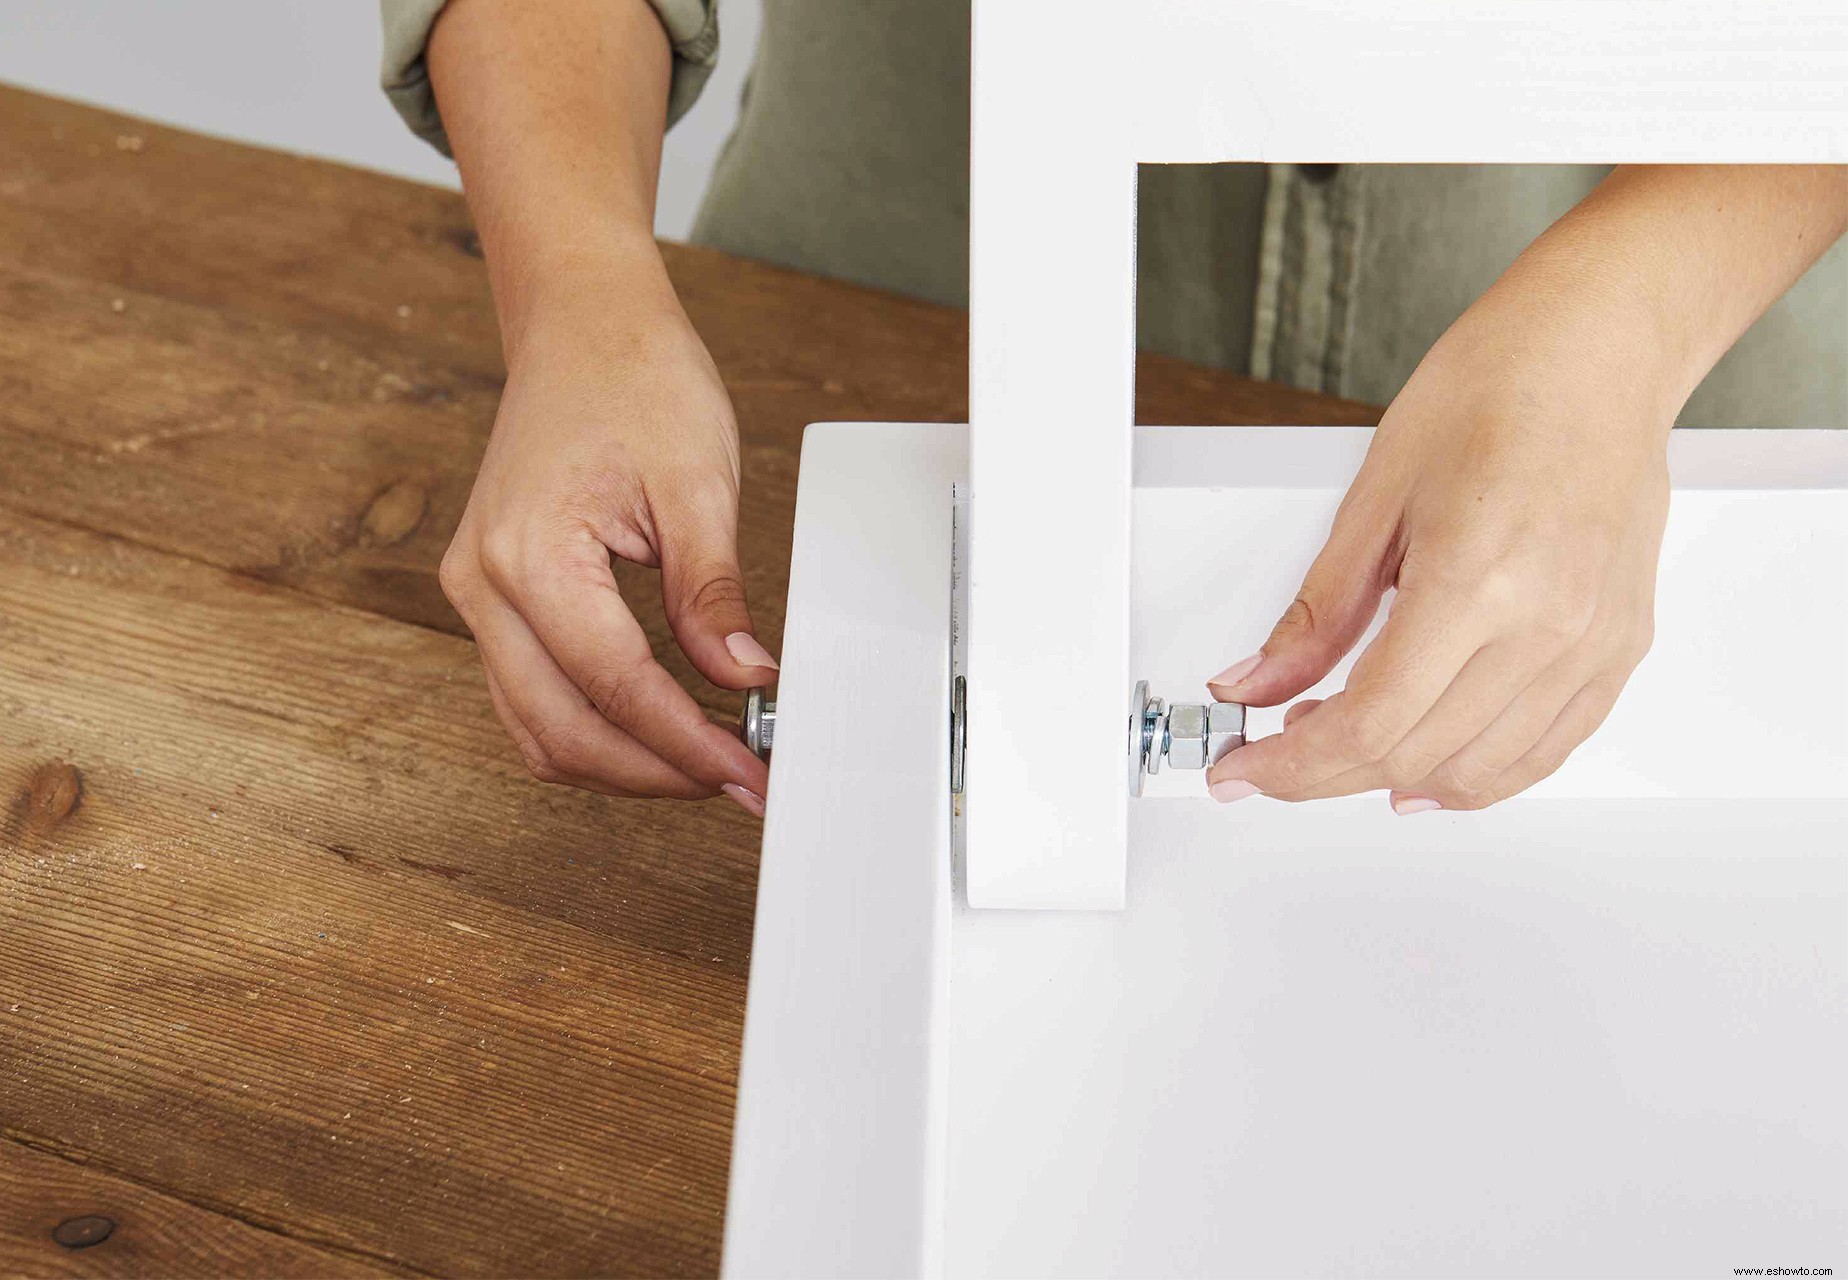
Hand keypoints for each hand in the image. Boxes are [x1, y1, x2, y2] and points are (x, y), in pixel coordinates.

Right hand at [439, 257, 774, 813]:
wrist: (582, 325)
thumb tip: (744, 679)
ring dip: (621, 762)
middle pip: (563, 730)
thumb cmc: (635, 380)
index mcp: (531, 553)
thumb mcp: (697, 482)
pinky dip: (593, 727)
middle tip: (737, 781)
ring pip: (538, 728)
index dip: (685, 743)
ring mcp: (478, 594)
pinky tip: (658, 729)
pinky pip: (532, 695)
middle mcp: (484, 584)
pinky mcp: (494, 597)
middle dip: (655, 772)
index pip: (614, 685)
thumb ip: (713, 592)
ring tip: (705, 764)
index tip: (747, 771)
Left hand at [1204, 278, 1671, 813]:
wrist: (1597, 352)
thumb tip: (1254, 682)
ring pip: (1479, 772)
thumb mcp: (1375, 495)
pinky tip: (1428, 770)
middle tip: (1274, 753)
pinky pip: (1544, 752)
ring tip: (1340, 744)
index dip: (1293, 766)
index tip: (1246, 772)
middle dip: (1325, 774)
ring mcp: (1590, 643)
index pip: (1371, 723)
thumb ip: (1317, 612)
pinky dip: (1476, 778)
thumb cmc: (1496, 389)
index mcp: (1477, 582)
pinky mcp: (1618, 648)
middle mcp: (1546, 626)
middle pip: (1415, 755)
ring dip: (1395, 779)